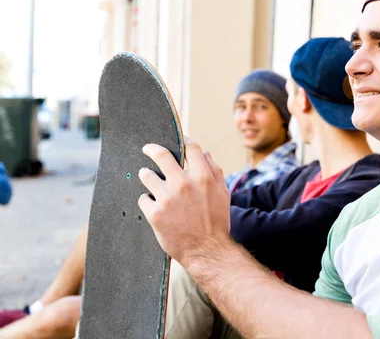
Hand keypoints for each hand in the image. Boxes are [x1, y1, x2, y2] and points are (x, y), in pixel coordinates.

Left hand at [138, 137, 231, 268]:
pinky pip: (143, 199)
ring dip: (146, 175)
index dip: (183, 140)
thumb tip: (205, 153)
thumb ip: (215, 171)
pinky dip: (147, 201)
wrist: (207, 250)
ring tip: (146, 177)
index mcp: (203, 177)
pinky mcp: (154, 213)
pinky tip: (153, 205)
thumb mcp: (223, 194)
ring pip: (146, 175)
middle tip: (147, 148)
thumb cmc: (217, 222)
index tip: (178, 140)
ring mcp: (167, 198)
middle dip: (152, 149)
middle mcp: (183, 183)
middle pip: (161, 155)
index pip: (190, 148)